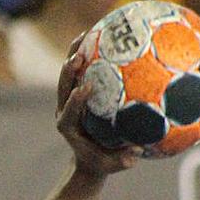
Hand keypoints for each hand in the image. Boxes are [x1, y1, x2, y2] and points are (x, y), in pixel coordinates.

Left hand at [55, 38, 139, 178]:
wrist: (89, 159)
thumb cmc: (102, 162)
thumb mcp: (113, 165)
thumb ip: (122, 161)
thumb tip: (136, 154)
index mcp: (69, 127)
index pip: (68, 112)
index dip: (74, 100)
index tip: (84, 88)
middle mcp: (65, 110)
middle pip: (63, 87)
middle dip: (70, 71)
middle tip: (80, 55)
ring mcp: (69, 99)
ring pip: (69, 74)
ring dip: (76, 53)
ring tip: (87, 33)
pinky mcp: (76, 92)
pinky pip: (82, 69)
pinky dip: (90, 53)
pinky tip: (104, 35)